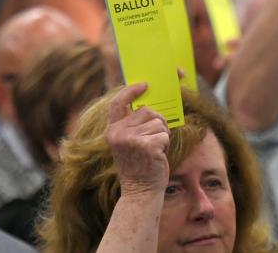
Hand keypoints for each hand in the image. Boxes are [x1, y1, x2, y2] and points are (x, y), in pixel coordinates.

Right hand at [105, 83, 169, 197]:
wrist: (140, 193)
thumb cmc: (138, 167)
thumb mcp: (128, 143)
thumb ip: (132, 125)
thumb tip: (147, 105)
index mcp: (112, 131)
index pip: (117, 103)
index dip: (130, 91)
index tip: (144, 85)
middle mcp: (118, 133)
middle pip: (146, 111)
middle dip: (156, 123)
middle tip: (154, 141)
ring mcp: (131, 139)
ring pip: (158, 122)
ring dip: (162, 135)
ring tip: (153, 152)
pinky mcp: (146, 145)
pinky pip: (165, 134)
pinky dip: (166, 144)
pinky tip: (158, 156)